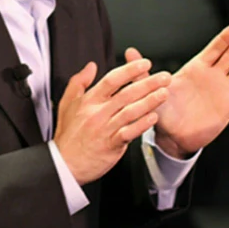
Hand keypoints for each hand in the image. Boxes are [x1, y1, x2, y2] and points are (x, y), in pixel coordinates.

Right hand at [54, 59, 170, 184]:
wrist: (64, 164)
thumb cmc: (67, 135)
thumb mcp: (66, 103)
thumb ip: (78, 82)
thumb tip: (91, 66)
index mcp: (89, 101)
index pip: (112, 80)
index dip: (130, 70)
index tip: (144, 64)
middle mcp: (98, 113)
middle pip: (126, 94)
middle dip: (148, 83)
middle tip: (164, 77)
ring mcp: (105, 129)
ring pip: (130, 112)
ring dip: (150, 101)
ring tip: (164, 93)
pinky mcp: (111, 145)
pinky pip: (129, 132)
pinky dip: (142, 124)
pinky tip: (153, 117)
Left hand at [125, 24, 228, 158]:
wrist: (170, 135)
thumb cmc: (160, 109)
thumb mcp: (150, 87)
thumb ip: (141, 70)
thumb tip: (128, 51)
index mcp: (194, 70)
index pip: (212, 50)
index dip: (224, 39)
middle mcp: (210, 77)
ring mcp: (221, 91)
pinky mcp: (228, 107)